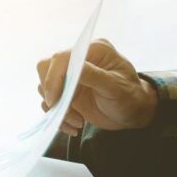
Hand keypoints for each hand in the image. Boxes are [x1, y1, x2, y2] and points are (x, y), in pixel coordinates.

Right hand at [37, 39, 158, 135]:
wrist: (133, 113)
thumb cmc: (131, 97)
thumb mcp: (116, 87)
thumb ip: (94, 76)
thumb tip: (72, 69)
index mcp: (94, 51)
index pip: (62, 58)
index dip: (53, 78)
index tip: (54, 101)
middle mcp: (79, 61)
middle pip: (45, 69)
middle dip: (52, 94)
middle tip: (65, 112)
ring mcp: (70, 76)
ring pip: (44, 88)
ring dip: (57, 108)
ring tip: (77, 121)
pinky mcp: (65, 92)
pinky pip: (49, 103)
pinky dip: (58, 117)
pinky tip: (75, 124)